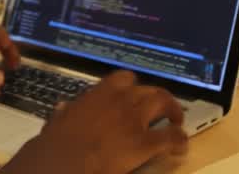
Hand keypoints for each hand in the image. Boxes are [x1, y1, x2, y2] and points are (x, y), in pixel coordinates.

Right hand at [4, 71, 187, 173]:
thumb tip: (63, 108)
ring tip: (176, 122)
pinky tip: (181, 147)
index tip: (134, 94)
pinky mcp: (145, 142)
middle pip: (149, 90)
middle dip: (159, 98)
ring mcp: (135, 120)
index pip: (123, 78)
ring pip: (164, 104)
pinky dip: (179, 140)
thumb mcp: (57, 121)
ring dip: (173, 111)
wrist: (66, 160)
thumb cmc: (57, 143)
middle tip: (164, 109)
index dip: (133, 86)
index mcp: (99, 94)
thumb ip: (65, 113)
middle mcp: (120, 101)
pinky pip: (171, 137)